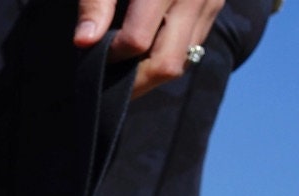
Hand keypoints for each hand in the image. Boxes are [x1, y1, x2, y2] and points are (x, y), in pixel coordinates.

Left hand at [73, 0, 227, 95]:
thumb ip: (96, 4)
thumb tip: (83, 42)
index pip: (137, 40)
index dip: (111, 55)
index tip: (94, 52)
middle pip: (166, 63)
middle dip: (134, 81)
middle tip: (107, 83)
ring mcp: (209, 2)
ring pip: (183, 61)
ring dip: (151, 72)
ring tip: (124, 68)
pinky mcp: (215, 5)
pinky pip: (193, 46)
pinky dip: (167, 54)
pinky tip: (145, 51)